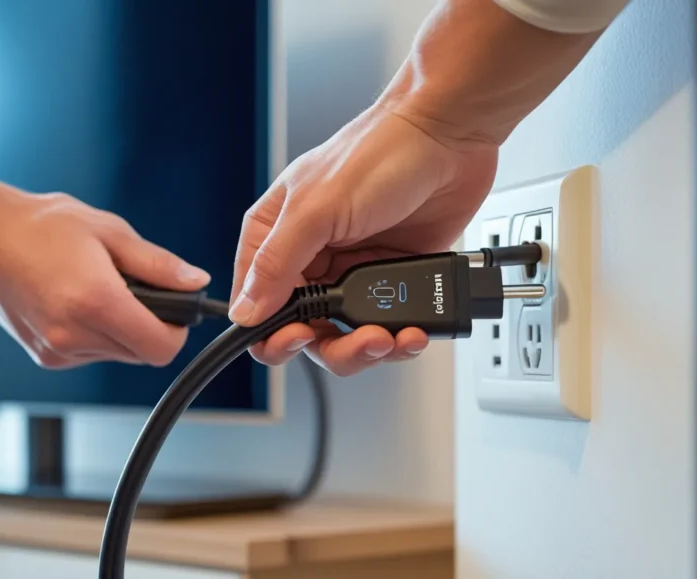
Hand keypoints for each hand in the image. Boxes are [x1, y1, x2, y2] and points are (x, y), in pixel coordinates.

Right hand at [0, 183, 210, 368]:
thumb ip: (157, 263)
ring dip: (121, 329)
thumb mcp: (109, 231)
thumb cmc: (40, 226)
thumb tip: (196, 281)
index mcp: (95, 301)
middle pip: (142, 353)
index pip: (161, 348)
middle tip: (131, 288)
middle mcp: (74, 335)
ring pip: (118, 354)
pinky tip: (76, 301)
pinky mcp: (46, 357)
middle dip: (148, 325)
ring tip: (96, 288)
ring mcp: (57, 350)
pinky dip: (97, 333)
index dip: (176, 330)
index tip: (173, 307)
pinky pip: (92, 353)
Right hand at [230, 102, 498, 375]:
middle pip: (301, 331)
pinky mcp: (390, 279)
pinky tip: (412, 330)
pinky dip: (400, 338)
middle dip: (331, 346)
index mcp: (275, 235)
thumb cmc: (382, 151)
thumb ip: (277, 263)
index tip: (299, 337)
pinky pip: (386, 326)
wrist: (451, 135)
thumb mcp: (317, 209)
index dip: (271, 332)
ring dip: (369, 348)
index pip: (253, 304)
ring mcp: (350, 271)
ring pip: (345, 337)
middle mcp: (309, 257)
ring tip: (391, 337)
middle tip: (358, 341)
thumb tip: (245, 312)